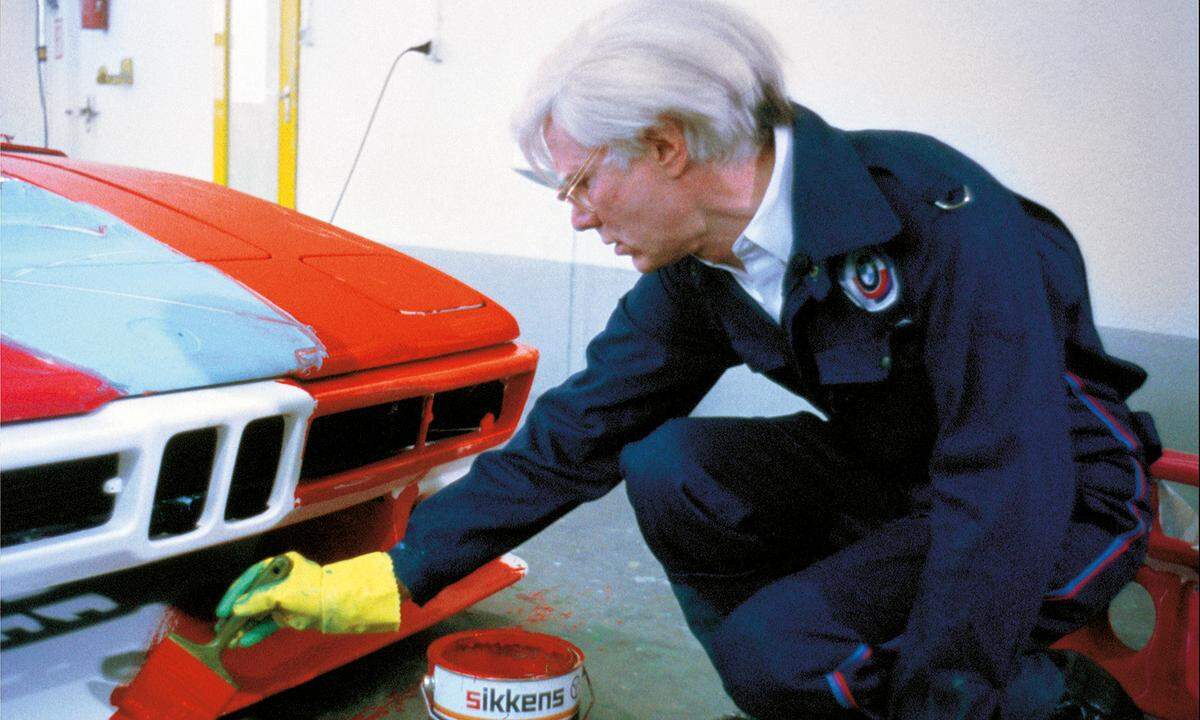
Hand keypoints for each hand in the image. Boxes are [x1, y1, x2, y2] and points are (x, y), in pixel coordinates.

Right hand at [215, 550, 400, 646]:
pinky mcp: (293, 614)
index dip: (235, 593)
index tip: (222, 609)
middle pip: (254, 595)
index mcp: (281, 566)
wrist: (343, 605)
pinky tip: (245, 641)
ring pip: (260, 611)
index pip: (251, 577)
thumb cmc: (316, 592)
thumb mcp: (283, 593)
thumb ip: (258, 599)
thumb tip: (237, 608)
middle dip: (237, 612)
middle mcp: (282, 580)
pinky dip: (258, 631)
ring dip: (246, 624)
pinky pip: (270, 622)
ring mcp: (288, 598)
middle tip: (222, 626)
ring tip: (230, 638)